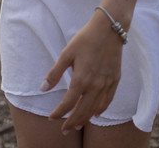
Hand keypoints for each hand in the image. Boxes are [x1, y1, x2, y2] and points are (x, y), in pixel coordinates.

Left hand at [40, 13, 123, 132]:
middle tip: (64, 130)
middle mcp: (95, 85)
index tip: (52, 118)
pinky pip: (108, 100)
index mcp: (81, 79)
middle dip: (71, 122)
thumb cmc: (85, 39)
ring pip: (95, 108)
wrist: (109, 29)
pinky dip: (101, 109)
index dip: (59, 113)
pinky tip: (96, 114)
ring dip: (85, 119)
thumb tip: (43, 88)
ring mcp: (106, 84)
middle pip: (82, 111)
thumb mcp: (67, 53)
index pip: (68, 103)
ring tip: (77, 125)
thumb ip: (55, 73)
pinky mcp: (115, 80)